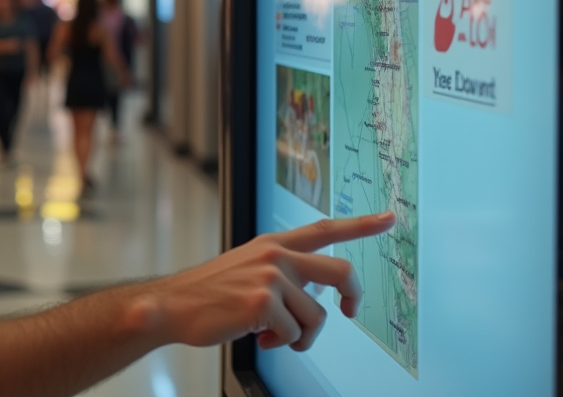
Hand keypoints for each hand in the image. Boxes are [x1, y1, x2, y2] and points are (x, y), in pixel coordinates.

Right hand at [160, 212, 394, 351]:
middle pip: (341, 271)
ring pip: (318, 316)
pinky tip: (259, 337)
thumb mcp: (249, 268)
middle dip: (353, 297)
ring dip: (301, 336)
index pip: (325, 229)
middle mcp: (276, 255)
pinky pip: (295, 334)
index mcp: (273, 244)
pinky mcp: (263, 303)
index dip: (361, 224)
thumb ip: (285, 272)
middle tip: (349, 312)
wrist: (173, 306)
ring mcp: (270, 277)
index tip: (390, 218)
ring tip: (274, 335)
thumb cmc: (211, 293)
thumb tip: (318, 292)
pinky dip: (280, 344)